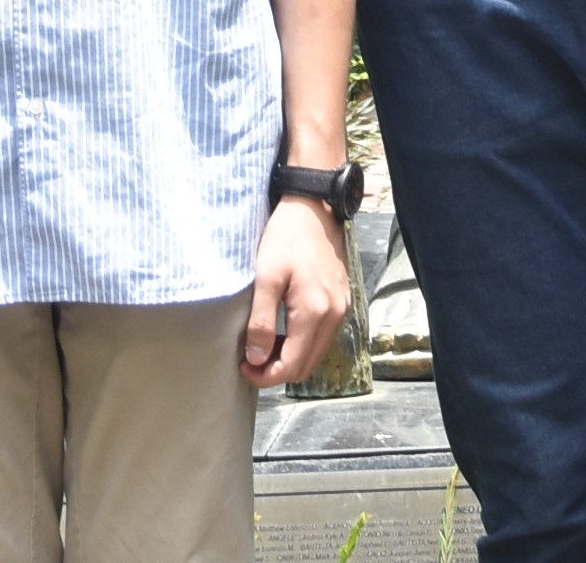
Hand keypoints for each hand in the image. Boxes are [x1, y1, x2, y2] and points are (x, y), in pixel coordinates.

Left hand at [240, 196, 354, 386]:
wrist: (313, 209)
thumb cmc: (285, 238)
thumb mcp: (266, 278)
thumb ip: (262, 322)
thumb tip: (257, 360)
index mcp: (315, 312)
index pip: (292, 365)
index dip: (266, 376)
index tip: (243, 367)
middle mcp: (335, 315)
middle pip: (307, 366)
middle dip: (277, 371)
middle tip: (250, 360)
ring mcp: (342, 308)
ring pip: (316, 354)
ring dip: (290, 358)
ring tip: (264, 346)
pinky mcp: (342, 301)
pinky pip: (323, 338)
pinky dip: (303, 344)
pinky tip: (284, 332)